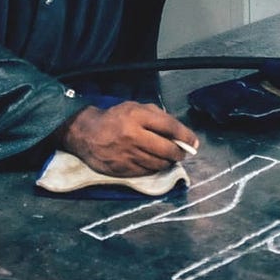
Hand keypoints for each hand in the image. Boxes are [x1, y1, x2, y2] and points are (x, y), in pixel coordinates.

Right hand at [57, 102, 198, 176]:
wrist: (86, 134)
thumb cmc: (114, 118)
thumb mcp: (134, 108)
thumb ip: (157, 116)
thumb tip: (179, 132)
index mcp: (136, 117)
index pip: (169, 127)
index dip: (185, 136)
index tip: (193, 142)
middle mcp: (133, 136)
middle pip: (167, 149)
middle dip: (179, 153)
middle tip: (182, 153)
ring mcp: (128, 155)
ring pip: (159, 163)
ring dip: (168, 162)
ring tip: (169, 157)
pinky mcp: (123, 169)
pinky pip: (147, 171)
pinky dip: (154, 168)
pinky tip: (154, 162)